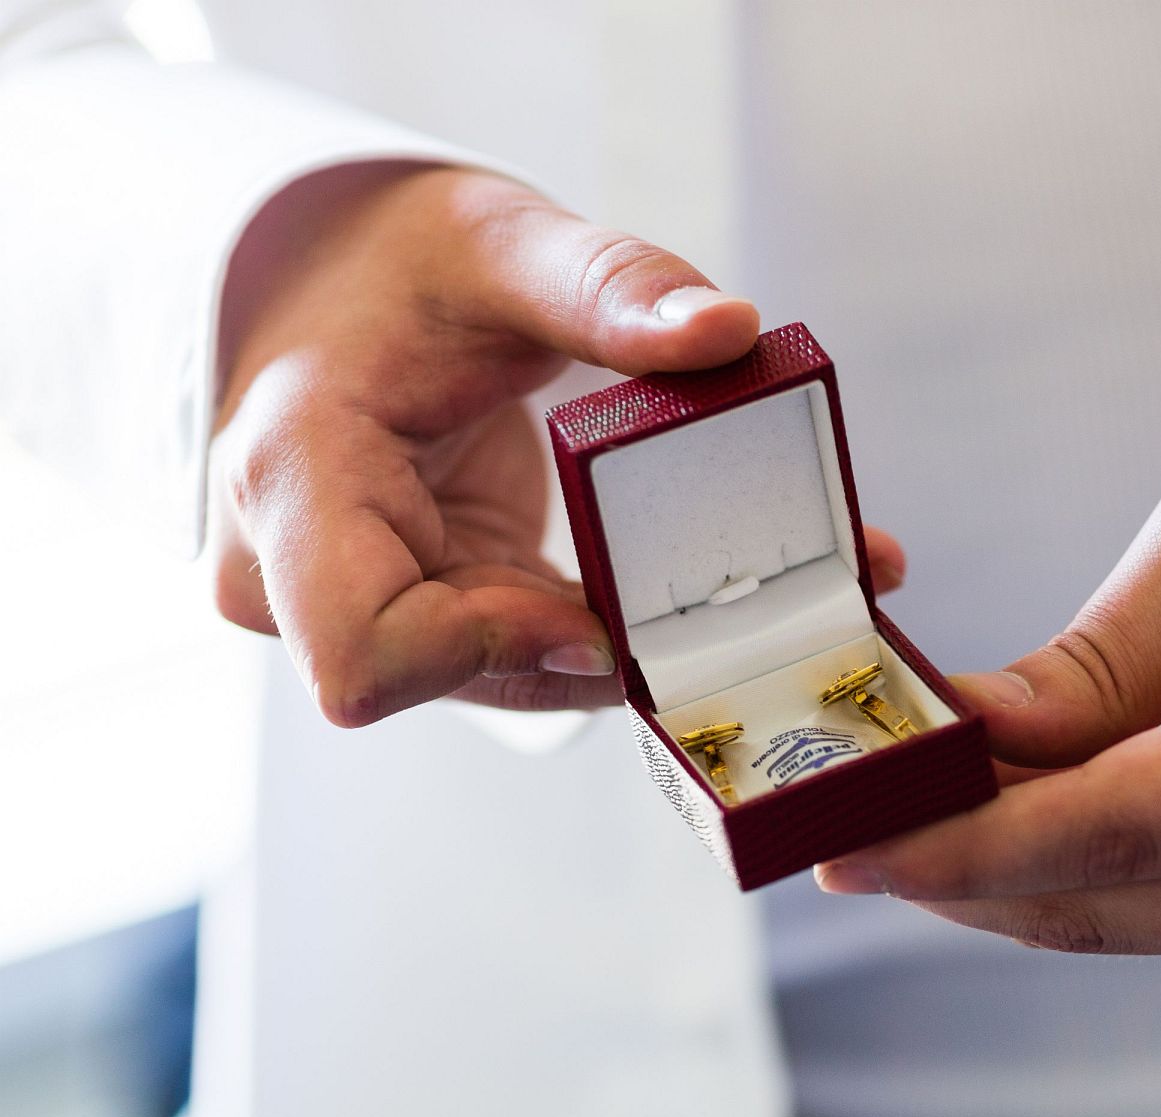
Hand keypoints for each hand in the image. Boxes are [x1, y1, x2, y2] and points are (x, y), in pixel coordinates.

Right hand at [211, 164, 903, 725]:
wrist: (339, 274)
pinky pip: (500, 660)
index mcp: (290, 473)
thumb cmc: (396, 259)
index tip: (602, 614)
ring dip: (578, 642)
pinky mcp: (402, 609)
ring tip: (657, 568)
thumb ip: (611, 286)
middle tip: (673, 590)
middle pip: (439, 678)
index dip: (497, 654)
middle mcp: (287, 562)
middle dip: (562, 649)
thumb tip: (726, 329)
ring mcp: (335, 600)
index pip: (367, 654)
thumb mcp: (504, 245)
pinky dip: (572, 632)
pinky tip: (623, 577)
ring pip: (482, 680)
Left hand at [816, 420, 1160, 952]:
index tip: (849, 844)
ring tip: (893, 817)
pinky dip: (1070, 869)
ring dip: (1004, 879)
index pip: (1124, 831)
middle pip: (1114, 900)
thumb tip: (963, 739)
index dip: (971, 849)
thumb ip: (1094, 661)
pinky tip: (993, 819)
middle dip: (961, 874)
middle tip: (836, 829)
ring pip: (1130, 918)